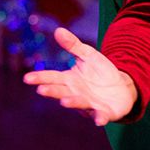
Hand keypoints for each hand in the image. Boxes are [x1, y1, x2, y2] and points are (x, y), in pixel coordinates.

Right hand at [23, 27, 137, 125]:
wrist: (122, 87)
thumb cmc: (101, 72)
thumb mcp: (88, 55)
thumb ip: (73, 45)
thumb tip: (58, 30)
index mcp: (70, 80)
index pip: (53, 78)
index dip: (40, 78)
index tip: (27, 78)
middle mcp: (76, 94)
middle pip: (62, 92)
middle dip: (52, 91)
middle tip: (41, 90)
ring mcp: (89, 105)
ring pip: (79, 104)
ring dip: (73, 103)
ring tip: (64, 101)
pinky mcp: (104, 113)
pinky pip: (101, 116)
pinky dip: (99, 118)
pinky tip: (99, 120)